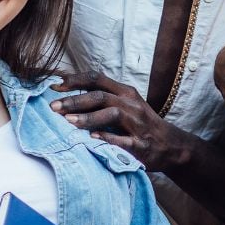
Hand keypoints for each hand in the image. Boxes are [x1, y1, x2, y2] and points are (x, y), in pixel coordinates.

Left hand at [51, 70, 178, 169]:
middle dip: (75, 101)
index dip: (75, 80)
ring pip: (112, 114)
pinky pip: (124, 139)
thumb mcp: (126, 105)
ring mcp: (138, 124)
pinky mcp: (142, 144)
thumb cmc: (142, 124)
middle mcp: (132, 104)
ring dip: (89, 117)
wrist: (172, 146)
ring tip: (68, 122)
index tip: (53, 85)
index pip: (97, 79)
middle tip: (53, 107)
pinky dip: (108, 138)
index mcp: (126, 93)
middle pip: (101, 96)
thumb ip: (102, 99)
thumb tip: (67, 95)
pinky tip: (93, 139)